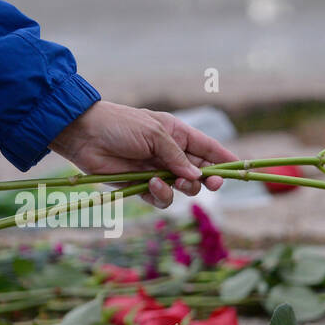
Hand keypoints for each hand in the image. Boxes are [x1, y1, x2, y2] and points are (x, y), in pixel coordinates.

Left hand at [49, 101, 238, 208]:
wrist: (83, 135)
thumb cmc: (120, 125)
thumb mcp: (155, 134)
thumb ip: (179, 157)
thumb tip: (198, 177)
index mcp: (177, 135)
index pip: (209, 149)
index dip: (225, 159)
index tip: (240, 169)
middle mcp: (171, 154)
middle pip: (201, 173)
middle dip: (208, 179)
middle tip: (212, 183)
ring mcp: (158, 172)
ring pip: (184, 189)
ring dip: (182, 188)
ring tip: (171, 181)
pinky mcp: (142, 187)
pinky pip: (162, 199)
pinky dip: (161, 195)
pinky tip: (150, 184)